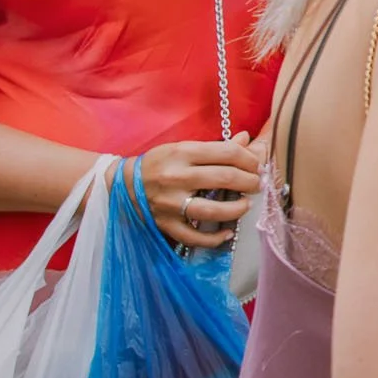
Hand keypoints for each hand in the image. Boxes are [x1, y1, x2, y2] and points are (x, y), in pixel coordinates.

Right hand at [138, 134, 260, 248]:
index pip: (227, 153)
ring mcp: (170, 203)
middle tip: (257, 184)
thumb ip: (215, 147)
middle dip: (249, 181)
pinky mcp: (165, 224)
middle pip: (225, 178)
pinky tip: (227, 233)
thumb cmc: (158, 164)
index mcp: (182, 153)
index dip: (249, 159)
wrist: (120, 185)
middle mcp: (177, 177)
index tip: (257, 165)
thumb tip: (247, 138)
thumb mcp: (182, 148)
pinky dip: (214, 238)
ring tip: (246, 205)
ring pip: (213, 209)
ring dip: (237, 208)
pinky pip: (194, 237)